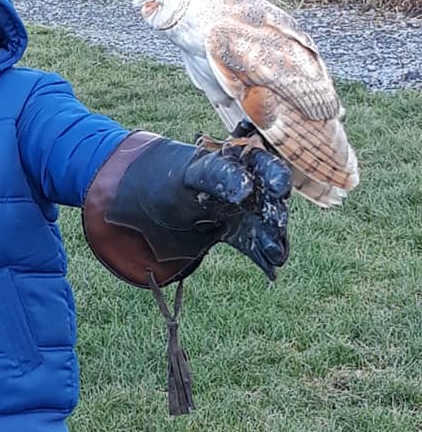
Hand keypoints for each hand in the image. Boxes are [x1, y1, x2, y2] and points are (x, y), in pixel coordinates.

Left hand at [105, 136, 291, 281]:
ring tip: (277, 255)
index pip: (262, 166)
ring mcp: (243, 210)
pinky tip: (271, 270)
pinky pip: (251, 244)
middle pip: (269, 199)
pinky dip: (261, 257)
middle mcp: (247, 185)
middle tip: (279, 226)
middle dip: (276, 214)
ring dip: (271, 239)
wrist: (152, 200)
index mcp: (237, 161)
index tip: (280, 189)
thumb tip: (247, 189)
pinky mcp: (236, 232)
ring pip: (263, 224)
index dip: (274, 175)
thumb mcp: (193, 175)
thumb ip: (220, 176)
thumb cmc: (172, 179)